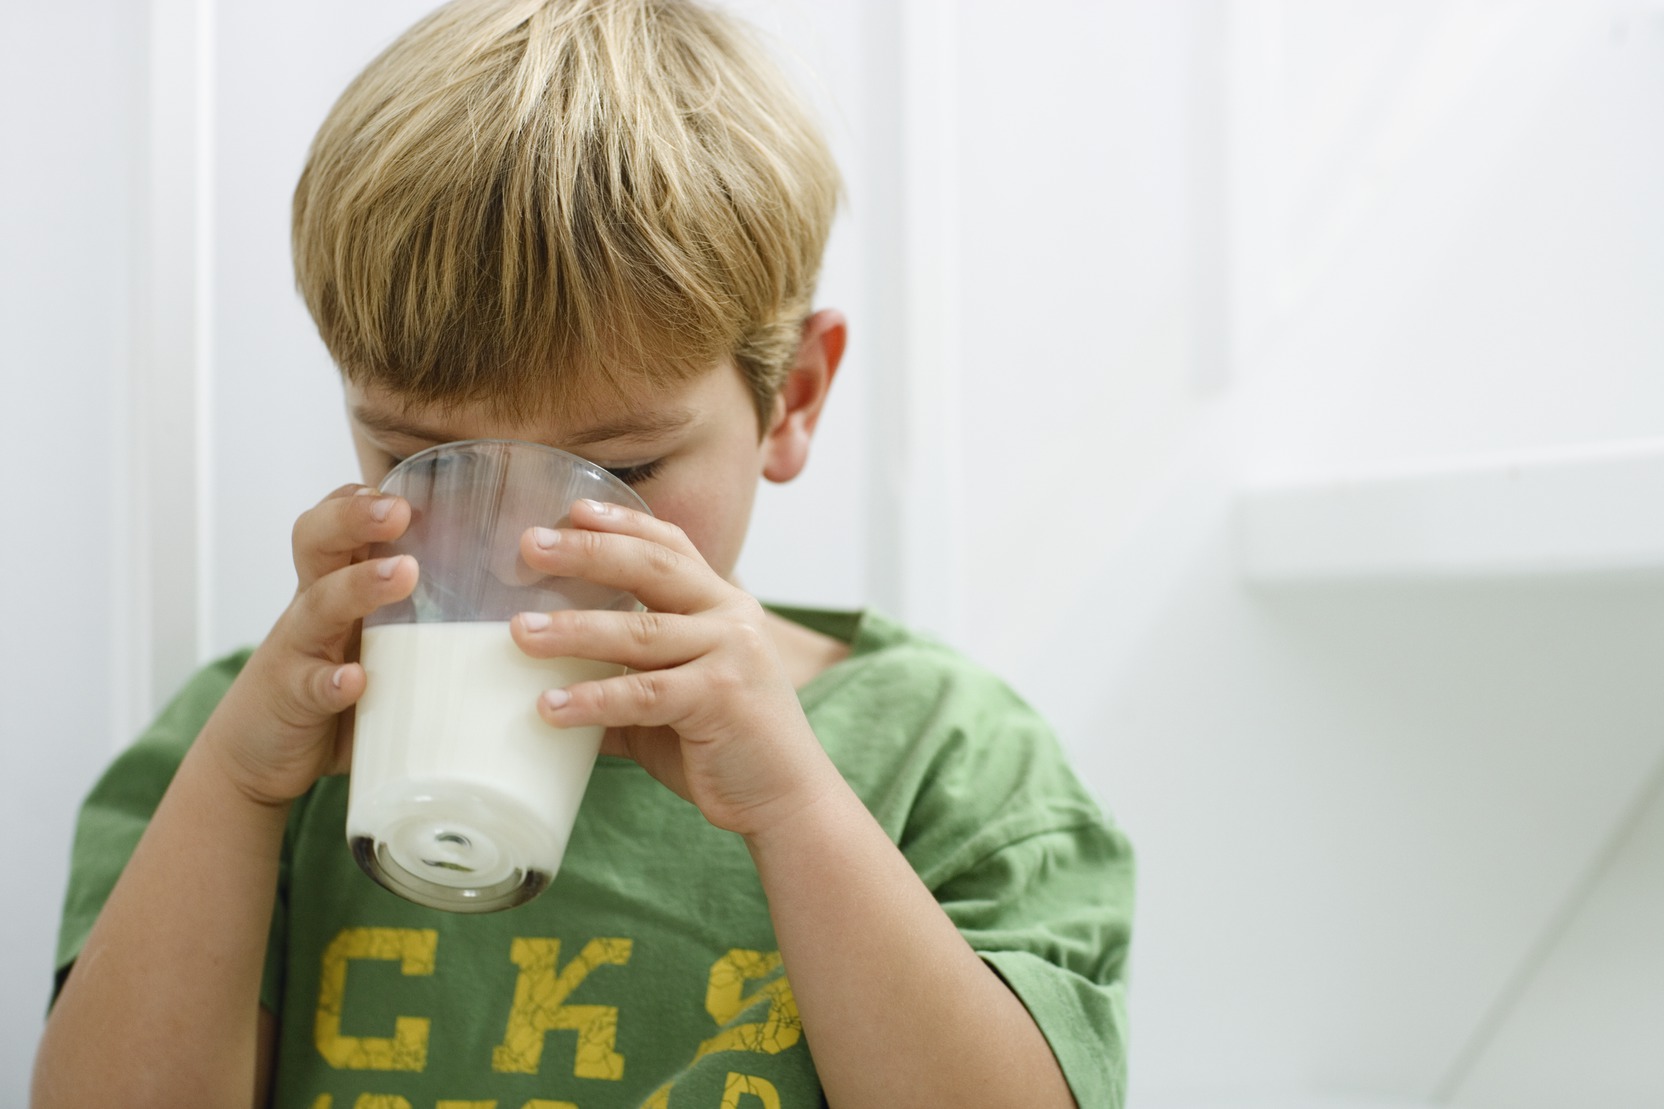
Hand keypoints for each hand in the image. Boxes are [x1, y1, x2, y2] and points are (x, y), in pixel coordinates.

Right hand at [202, 485, 416, 805]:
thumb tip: (523, 606)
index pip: (337, 522)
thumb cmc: (336, 688)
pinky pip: (310, 684)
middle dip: (355, 518)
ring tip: (402, 574)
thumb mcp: (375, 642)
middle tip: (399, 512)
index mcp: (335, 584)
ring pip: (319, 603)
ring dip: (359, 586)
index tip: (406, 489)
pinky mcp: (293, 699)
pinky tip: (354, 680)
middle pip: (318, 541)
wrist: (259, 755)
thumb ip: (425, 619)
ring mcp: (299, 650)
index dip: (361, 499)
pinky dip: (331, 681)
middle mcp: (313, 606)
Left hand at [509, 499, 839, 836]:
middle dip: (587, 552)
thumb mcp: (673, 698)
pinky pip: (644, 693)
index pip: (672, 545)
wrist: (786, 797)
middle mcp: (731, 617)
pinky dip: (593, 699)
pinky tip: (550, 707)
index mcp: (722, 605)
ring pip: (640, 632)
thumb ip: (622, 681)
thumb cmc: (726, 745)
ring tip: (520, 632)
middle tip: (529, 546)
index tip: (572, 510)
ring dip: (574, 630)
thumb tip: (545, 686)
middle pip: (652, 567)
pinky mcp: (721, 699)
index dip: (624, 522)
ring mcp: (731, 654)